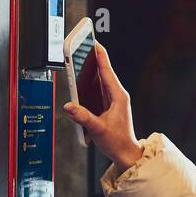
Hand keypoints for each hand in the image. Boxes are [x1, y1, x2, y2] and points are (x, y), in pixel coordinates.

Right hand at [63, 42, 144, 168]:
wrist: (125, 152)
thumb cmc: (117, 142)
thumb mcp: (98, 129)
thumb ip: (83, 117)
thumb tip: (70, 106)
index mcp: (118, 97)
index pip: (107, 72)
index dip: (100, 57)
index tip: (95, 43)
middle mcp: (117, 96)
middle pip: (104, 72)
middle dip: (95, 58)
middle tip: (86, 45)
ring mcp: (113, 100)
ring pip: (101, 80)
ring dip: (92, 69)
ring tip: (83, 57)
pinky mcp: (109, 106)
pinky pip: (99, 89)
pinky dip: (91, 82)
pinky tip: (84, 78)